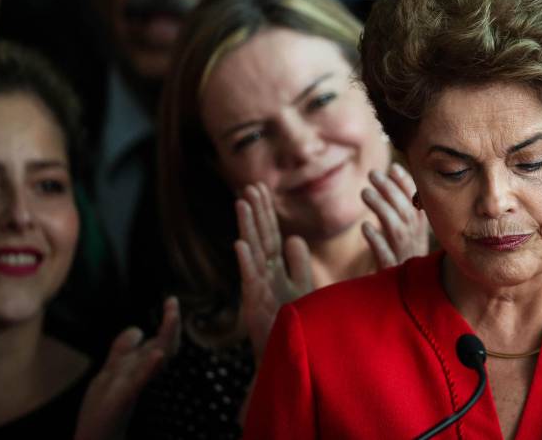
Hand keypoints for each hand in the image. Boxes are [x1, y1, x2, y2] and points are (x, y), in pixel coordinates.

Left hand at [74, 297, 180, 439]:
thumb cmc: (102, 414)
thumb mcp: (109, 374)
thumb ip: (122, 352)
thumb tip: (137, 329)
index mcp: (138, 369)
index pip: (160, 342)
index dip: (168, 323)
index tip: (172, 300)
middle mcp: (140, 376)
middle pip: (162, 345)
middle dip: (170, 323)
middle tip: (174, 303)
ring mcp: (132, 386)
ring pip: (154, 358)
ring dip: (165, 337)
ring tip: (173, 317)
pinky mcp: (122, 399)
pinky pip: (138, 381)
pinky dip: (150, 366)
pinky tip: (158, 355)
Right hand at [233, 183, 314, 364]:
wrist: (288, 354)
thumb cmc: (295, 322)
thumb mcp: (301, 287)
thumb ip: (298, 263)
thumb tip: (294, 237)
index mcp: (276, 269)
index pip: (271, 234)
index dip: (266, 212)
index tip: (260, 189)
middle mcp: (265, 274)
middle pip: (260, 237)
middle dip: (256, 212)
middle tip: (250, 186)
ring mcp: (258, 287)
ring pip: (252, 251)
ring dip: (247, 227)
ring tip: (241, 203)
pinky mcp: (256, 304)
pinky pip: (250, 279)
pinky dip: (246, 261)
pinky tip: (240, 244)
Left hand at [361, 163, 429, 267]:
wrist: (400, 301)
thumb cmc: (400, 262)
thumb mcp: (405, 236)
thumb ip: (400, 209)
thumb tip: (393, 172)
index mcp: (419, 233)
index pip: (417, 204)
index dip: (406, 185)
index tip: (393, 167)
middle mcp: (415, 243)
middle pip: (406, 213)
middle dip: (390, 190)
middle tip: (373, 174)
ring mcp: (404, 258)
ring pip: (396, 230)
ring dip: (382, 209)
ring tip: (365, 192)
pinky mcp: (390, 273)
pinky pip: (385, 256)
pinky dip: (377, 240)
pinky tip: (366, 227)